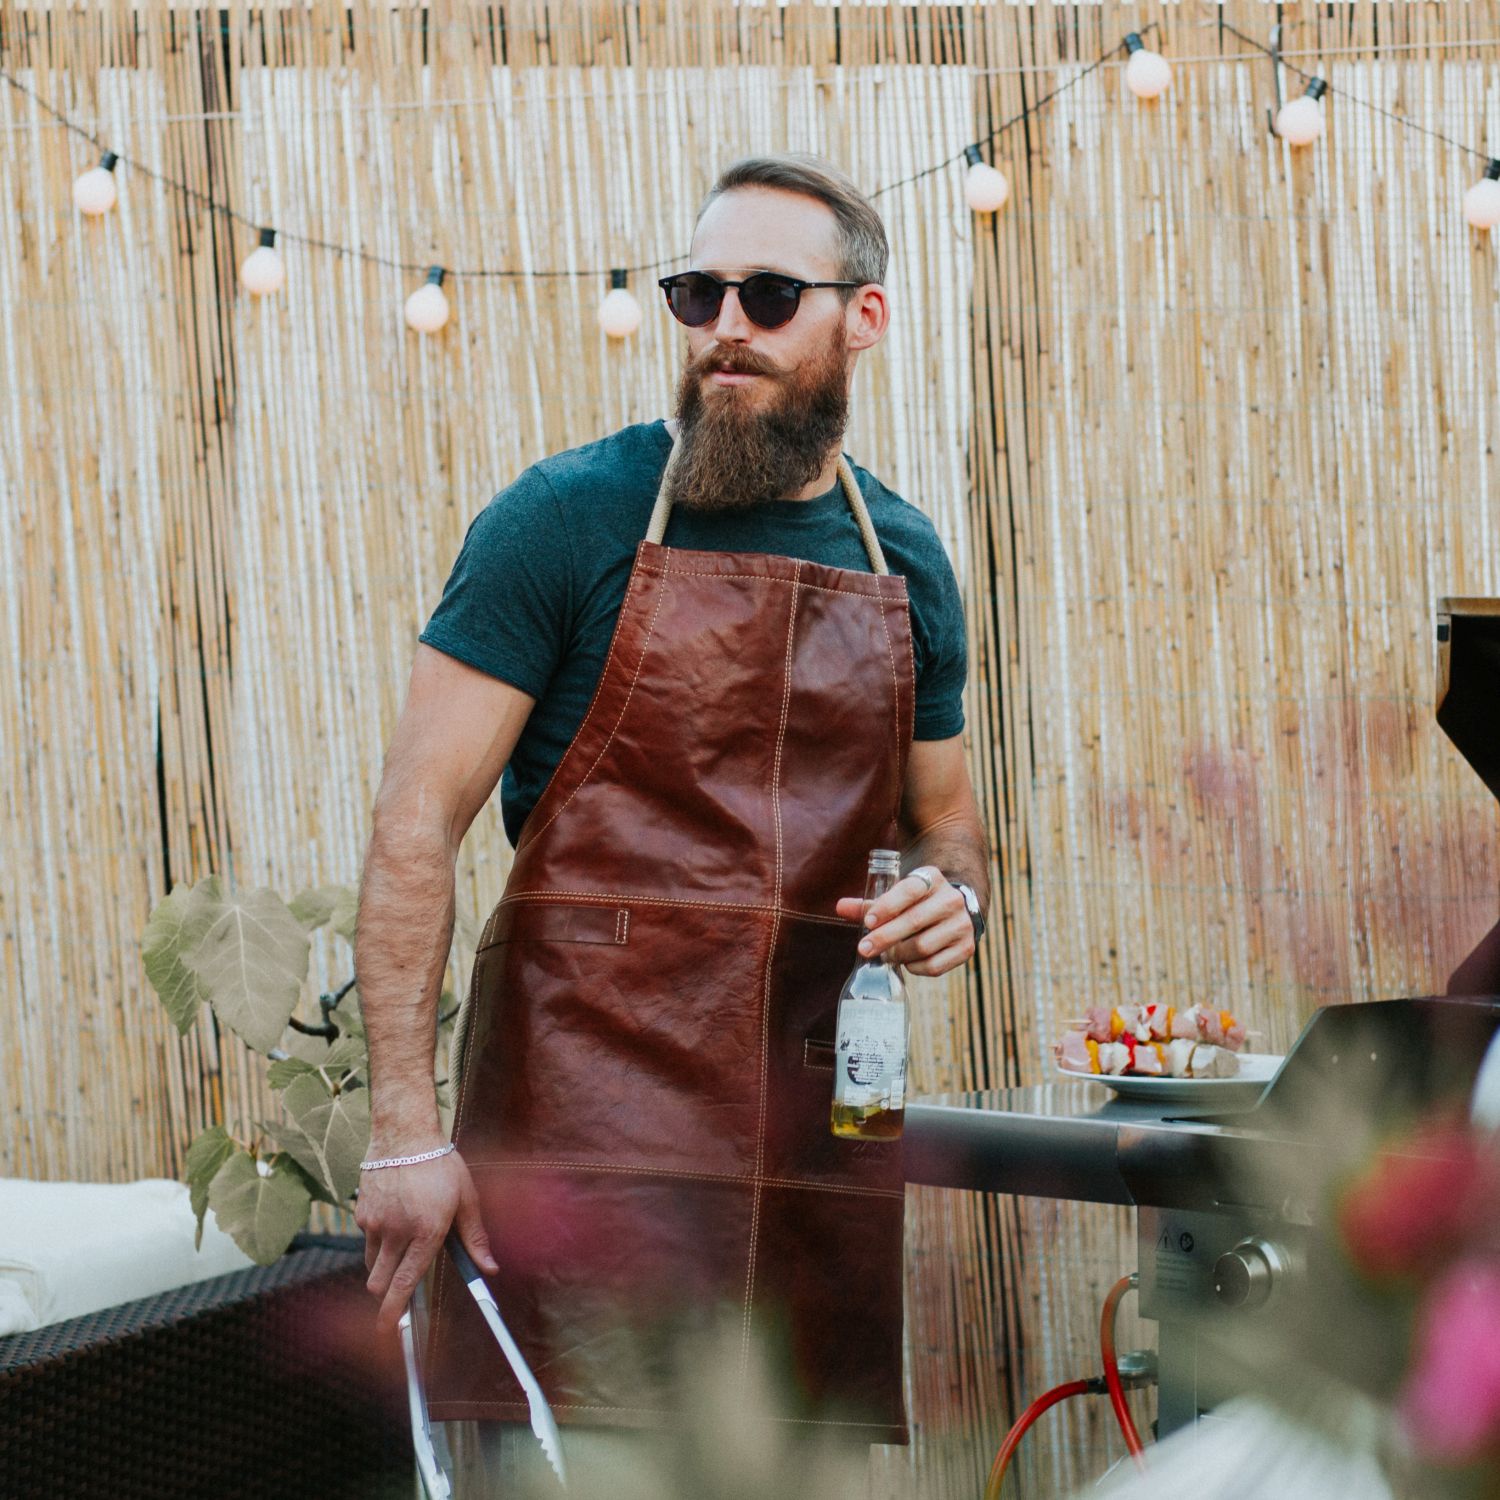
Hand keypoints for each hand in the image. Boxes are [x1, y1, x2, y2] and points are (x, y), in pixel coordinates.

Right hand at [354, 1146, 497, 1335]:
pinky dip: (377, 1240)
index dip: (394, 1312)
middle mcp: (397, 1232)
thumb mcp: (466, 1199)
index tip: (387, 1331)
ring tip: (402, 1242)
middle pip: (379, 1284)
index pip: (405, 1283)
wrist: (405, 1134)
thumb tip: (490, 1269)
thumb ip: (475, 1238)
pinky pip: (366, 1239)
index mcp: (426, 1232)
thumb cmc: (441, 1165)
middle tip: (396, 1293)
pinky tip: (393, 1216)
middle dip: (385, 1295)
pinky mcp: (361, 1212)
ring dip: (382, 1266)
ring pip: (371, 1263)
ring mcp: (375, 1222)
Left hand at [835, 866, 975, 977]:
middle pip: (914, 921)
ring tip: (886, 955)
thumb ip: (869, 904)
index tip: (868, 922)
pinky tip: (907, 962)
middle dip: (885, 937)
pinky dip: (915, 967)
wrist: (955, 913)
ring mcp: (962, 925)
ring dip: (898, 954)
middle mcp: (952, 899)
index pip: (909, 890)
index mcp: (932, 879)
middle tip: (864, 948)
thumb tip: (840, 907)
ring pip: (923, 946)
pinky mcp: (966, 948)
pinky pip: (934, 965)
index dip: (887, 906)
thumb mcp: (897, 897)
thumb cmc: (917, 904)